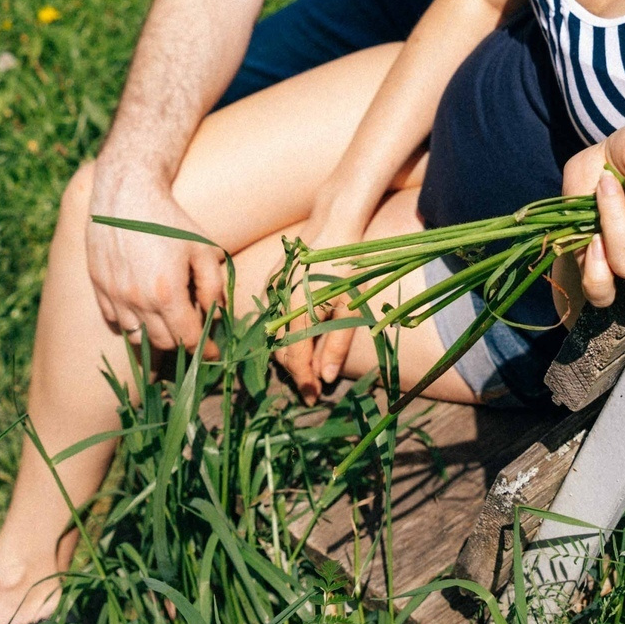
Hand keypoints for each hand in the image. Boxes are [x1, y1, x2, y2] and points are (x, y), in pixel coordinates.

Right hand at [86, 172, 222, 351]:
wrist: (126, 193)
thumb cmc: (169, 220)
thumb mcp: (203, 248)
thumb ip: (213, 286)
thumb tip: (216, 315)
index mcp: (167, 294)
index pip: (187, 339)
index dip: (204, 349)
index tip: (213, 353)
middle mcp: (137, 301)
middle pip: (162, 342)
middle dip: (181, 342)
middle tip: (192, 331)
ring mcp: (114, 295)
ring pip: (136, 336)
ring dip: (154, 335)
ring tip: (167, 322)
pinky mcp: (98, 286)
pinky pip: (115, 319)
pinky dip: (131, 322)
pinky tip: (143, 309)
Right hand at [273, 196, 372, 403]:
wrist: (335, 224)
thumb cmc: (350, 267)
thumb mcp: (352, 307)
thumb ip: (337, 344)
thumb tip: (326, 378)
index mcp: (301, 312)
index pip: (296, 359)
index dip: (303, 382)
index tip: (312, 399)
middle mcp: (281, 304)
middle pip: (282, 351)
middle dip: (295, 371)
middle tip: (311, 385)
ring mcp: (274, 292)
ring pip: (275, 334)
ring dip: (288, 352)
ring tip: (306, 365)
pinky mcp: (272, 282)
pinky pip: (273, 315)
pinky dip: (283, 331)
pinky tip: (296, 335)